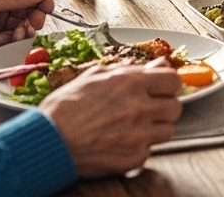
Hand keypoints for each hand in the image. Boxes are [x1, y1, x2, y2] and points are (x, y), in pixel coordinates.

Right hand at [39, 59, 182, 177]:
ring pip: (168, 130)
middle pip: (175, 107)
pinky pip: (150, 150)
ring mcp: (139, 135)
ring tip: (134, 126)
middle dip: (164, 106)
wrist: (48, 140)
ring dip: (155, 127)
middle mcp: (139, 108)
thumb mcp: (95, 76)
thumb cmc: (65, 108)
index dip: (168, 84)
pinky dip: (139, 147)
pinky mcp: (134, 157)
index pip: (173, 80)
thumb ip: (131, 70)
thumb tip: (157, 65)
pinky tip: (122, 141)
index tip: (162, 88)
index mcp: (130, 83)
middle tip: (148, 108)